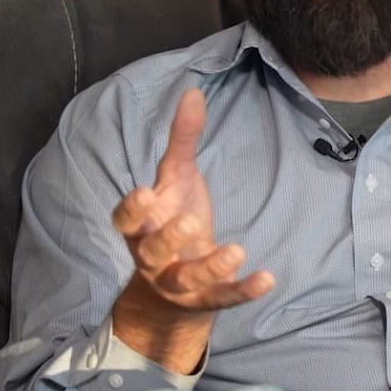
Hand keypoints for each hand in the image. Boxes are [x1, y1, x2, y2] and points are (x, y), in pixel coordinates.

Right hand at [109, 88, 271, 371]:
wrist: (175, 284)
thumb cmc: (172, 219)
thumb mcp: (177, 180)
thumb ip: (181, 140)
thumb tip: (193, 92)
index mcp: (141, 227)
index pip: (124, 221)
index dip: (131, 210)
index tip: (145, 192)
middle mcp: (153, 258)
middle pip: (152, 250)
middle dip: (168, 236)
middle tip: (190, 220)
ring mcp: (178, 282)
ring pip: (185, 279)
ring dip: (209, 266)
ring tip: (235, 250)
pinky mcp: (206, 298)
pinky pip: (223, 297)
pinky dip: (243, 290)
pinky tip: (266, 278)